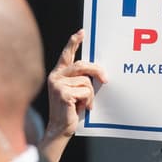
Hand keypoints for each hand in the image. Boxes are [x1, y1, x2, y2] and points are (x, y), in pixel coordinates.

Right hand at [38, 30, 107, 161]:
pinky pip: (86, 92)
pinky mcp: (63, 93)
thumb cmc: (69, 110)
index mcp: (58, 74)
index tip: (82, 32)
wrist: (59, 129)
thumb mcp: (74, 91)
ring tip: (84, 104)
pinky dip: (88, 101)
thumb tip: (97, 72)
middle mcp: (55, 76)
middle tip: (105, 80)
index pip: (66, 55)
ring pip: (86, 82)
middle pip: (82, 66)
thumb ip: (79, 80)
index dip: (74, 42)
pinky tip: (81, 108)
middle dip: (97, 71)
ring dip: (90, 95)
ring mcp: (58, 84)